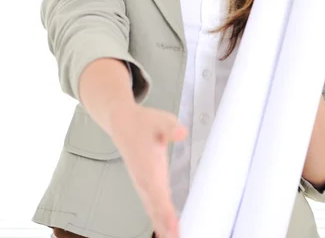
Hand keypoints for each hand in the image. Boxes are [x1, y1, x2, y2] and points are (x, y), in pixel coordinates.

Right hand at [109, 100, 187, 237]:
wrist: (122, 124)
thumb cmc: (142, 122)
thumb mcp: (160, 120)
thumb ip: (171, 128)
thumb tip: (181, 133)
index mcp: (148, 166)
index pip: (158, 193)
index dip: (166, 212)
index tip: (174, 229)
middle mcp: (144, 178)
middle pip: (155, 207)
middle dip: (165, 226)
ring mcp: (143, 182)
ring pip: (152, 208)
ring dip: (161, 225)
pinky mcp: (144, 182)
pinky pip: (152, 204)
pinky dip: (158, 218)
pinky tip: (165, 229)